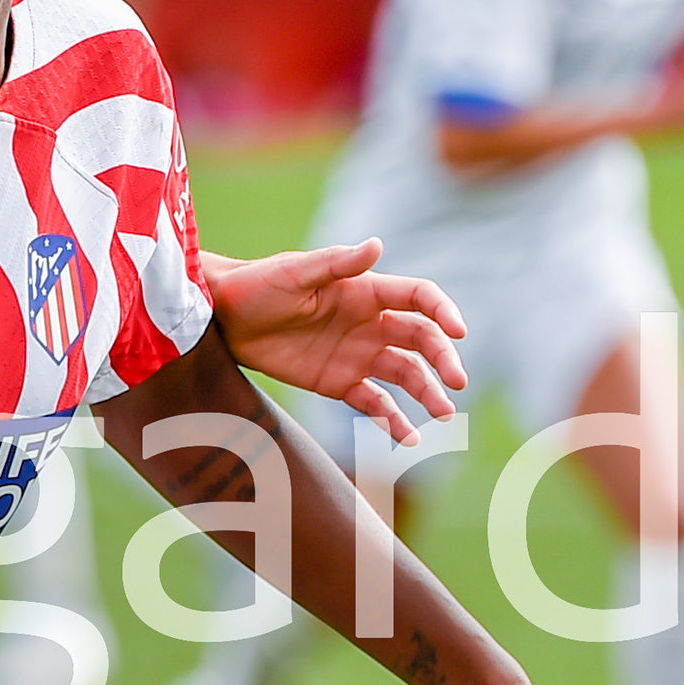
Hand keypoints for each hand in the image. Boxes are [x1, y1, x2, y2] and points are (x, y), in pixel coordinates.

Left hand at [205, 240, 468, 442]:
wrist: (224, 318)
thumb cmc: (259, 285)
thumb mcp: (296, 273)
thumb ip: (337, 263)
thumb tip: (377, 245)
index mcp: (366, 291)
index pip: (419, 298)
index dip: (443, 312)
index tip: (459, 332)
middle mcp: (370, 323)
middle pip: (421, 340)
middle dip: (443, 360)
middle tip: (458, 383)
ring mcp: (357, 354)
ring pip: (406, 375)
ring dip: (428, 393)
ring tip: (443, 416)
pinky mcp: (339, 382)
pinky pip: (374, 404)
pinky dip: (394, 421)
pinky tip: (409, 439)